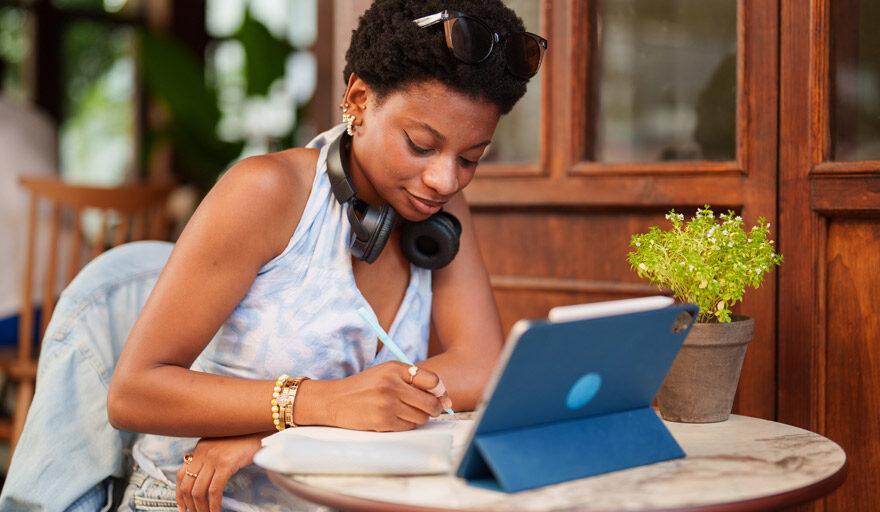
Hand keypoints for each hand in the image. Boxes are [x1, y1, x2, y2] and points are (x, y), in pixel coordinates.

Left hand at [175, 432, 265, 511]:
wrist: (261, 428)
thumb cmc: (246, 439)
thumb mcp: (222, 447)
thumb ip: (211, 459)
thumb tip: (205, 480)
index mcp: (200, 448)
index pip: (181, 474)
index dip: (179, 494)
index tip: (182, 507)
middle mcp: (203, 451)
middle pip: (187, 485)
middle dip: (190, 504)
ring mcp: (213, 457)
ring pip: (199, 490)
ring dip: (201, 508)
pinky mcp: (226, 463)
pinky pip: (214, 490)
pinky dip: (213, 505)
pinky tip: (216, 511)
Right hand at [301, 361, 449, 430]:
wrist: (335, 400)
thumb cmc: (364, 387)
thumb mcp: (386, 373)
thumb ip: (412, 379)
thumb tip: (443, 397)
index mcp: (395, 369)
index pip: (432, 380)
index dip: (441, 391)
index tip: (442, 398)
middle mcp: (392, 385)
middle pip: (430, 402)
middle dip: (435, 409)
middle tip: (433, 410)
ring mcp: (388, 404)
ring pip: (421, 417)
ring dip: (419, 417)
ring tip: (406, 412)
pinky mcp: (383, 421)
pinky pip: (408, 426)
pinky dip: (407, 425)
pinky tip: (395, 419)